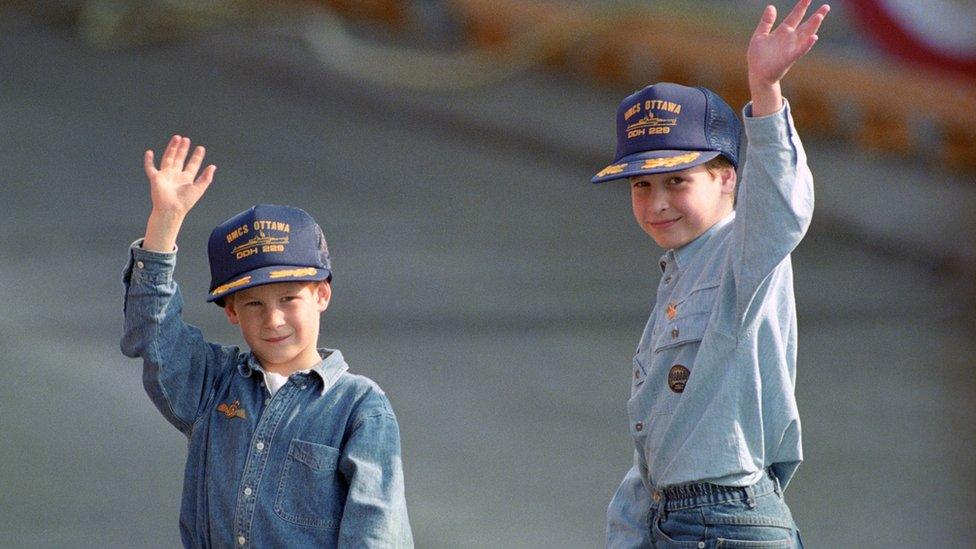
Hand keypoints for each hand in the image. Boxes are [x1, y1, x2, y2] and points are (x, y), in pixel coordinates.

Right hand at [140, 135, 215, 251]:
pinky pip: (150, 168)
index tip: (200, 148)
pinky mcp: (156, 178)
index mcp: (186, 179)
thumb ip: (206, 178)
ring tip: (176, 138)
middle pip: (180, 159)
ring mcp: (165, 176)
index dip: (197, 157)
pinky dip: (149, 161)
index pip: (193, 165)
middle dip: (183, 149)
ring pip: (168, 159)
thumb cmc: (185, 202)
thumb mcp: (198, 188)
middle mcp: (176, 176)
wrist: (171, 209)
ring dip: (172, 148)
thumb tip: (213, 167)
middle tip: (186, 139)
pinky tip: (149, 152)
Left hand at [747, 0, 828, 87]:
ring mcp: (791, 49)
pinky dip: (807, 44)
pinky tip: (814, 38)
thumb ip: (766, 22)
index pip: (795, 16)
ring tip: (820, 16)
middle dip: (816, 16)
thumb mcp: (759, 35)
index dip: (802, 6)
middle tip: (826, 6)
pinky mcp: (788, 59)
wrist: (757, 75)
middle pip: (805, 25)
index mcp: (783, 32)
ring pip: (805, 36)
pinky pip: (800, 51)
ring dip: (813, 27)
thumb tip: (771, 6)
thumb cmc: (758, 56)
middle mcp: (790, 39)